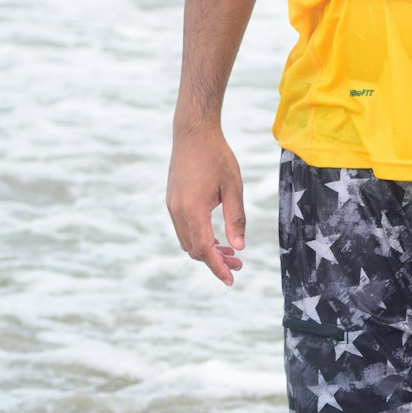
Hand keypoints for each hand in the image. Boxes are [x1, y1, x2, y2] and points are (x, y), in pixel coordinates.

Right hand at [166, 126, 245, 285]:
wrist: (193, 133)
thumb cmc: (217, 156)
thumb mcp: (233, 187)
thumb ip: (236, 218)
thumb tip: (239, 248)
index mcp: (193, 209)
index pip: (204, 249)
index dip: (217, 267)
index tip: (231, 279)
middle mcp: (178, 211)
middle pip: (194, 249)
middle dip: (215, 261)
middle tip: (238, 264)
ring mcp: (172, 206)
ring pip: (187, 241)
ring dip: (207, 250)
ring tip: (230, 252)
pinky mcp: (172, 201)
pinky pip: (183, 229)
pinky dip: (198, 238)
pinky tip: (216, 236)